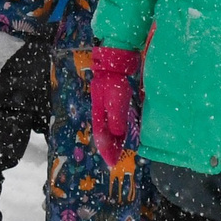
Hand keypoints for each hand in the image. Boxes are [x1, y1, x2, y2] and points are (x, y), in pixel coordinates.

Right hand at [89, 46, 141, 168]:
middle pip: (103, 132)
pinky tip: (123, 131)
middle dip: (109, 147)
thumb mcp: (116, 100)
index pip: (101, 134)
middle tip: (115, 160)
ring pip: (109, 125)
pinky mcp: (114, 96)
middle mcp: (100, 108)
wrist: (116, 57)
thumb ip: (116, 118)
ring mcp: (106, 102)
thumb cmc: (115, 79)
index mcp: (98, 110)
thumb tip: (117, 136)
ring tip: (119, 149)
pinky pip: (115, 118)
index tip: (112, 163)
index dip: (106, 149)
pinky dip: (118, 128)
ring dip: (113, 138)